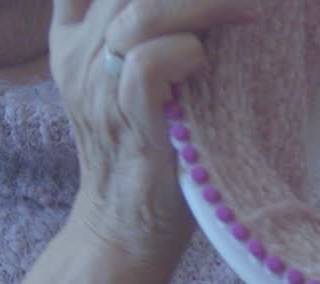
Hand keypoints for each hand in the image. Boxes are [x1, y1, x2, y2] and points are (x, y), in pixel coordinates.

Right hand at [48, 0, 256, 261]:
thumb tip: (211, 9)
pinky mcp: (128, 115)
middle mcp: (78, 52)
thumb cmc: (151, 152)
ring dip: (205, 7)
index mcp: (74, 37)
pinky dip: (191, 52)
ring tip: (246, 14)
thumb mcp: (134, 84)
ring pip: (143, 11)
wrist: (127, 225)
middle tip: (241, 1)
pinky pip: (153, 59)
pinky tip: (210, 67)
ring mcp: (97, 83)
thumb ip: (147, 37)